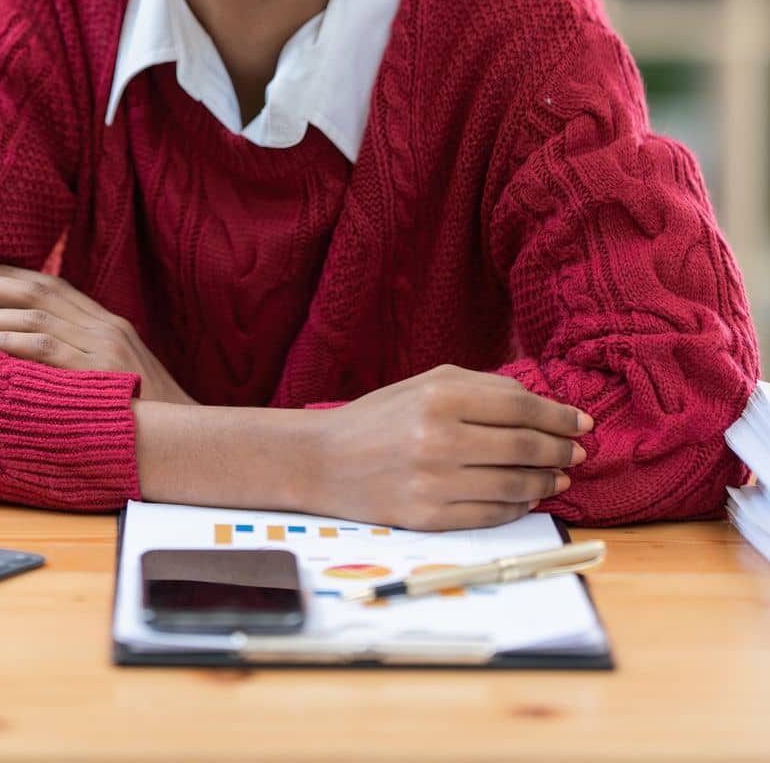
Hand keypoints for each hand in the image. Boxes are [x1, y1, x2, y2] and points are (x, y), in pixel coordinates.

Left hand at [0, 262, 196, 405]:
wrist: (186, 435)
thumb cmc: (147, 411)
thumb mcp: (117, 370)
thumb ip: (83, 351)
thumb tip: (33, 346)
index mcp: (107, 322)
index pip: (52, 285)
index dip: (11, 273)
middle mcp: (104, 326)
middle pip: (38, 291)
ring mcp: (103, 346)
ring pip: (36, 316)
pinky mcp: (99, 371)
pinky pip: (47, 349)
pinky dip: (13, 342)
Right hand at [302, 365, 591, 530]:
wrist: (323, 461)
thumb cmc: (380, 417)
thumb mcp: (425, 384)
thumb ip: (482, 389)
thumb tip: (542, 407)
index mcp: (439, 396)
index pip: (518, 406)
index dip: (558, 416)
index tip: (582, 422)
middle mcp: (439, 439)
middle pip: (523, 447)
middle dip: (560, 450)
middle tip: (579, 452)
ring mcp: (434, 483)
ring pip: (513, 486)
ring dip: (546, 482)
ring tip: (560, 476)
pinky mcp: (429, 519)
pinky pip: (491, 516)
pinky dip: (518, 507)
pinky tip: (528, 497)